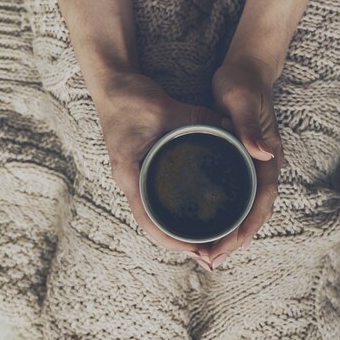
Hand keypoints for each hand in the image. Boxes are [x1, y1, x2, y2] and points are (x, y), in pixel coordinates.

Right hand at [93, 71, 223, 254]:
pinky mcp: (141, 169)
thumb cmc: (129, 97)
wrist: (111, 83)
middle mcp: (130, 181)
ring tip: (205, 245)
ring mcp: (134, 177)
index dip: (171, 240)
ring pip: (154, 216)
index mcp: (129, 174)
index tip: (196, 250)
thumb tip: (229, 128)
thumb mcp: (163, 108)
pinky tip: (192, 217)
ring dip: (176, 233)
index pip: (148, 220)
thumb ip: (196, 117)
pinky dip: (173, 214)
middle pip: (153, 226)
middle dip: (179, 244)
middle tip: (209, 256)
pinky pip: (156, 201)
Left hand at [196, 56, 283, 266]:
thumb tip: (263, 154)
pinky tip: (207, 227)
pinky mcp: (240, 165)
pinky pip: (235, 199)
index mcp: (268, 159)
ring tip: (207, 254)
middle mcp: (263, 168)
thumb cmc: (243, 84)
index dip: (246, 229)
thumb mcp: (243, 102)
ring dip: (228, 235)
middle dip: (234, 241)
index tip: (227, 247)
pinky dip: (224, 218)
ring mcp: (253, 168)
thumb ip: (250, 127)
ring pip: (245, 211)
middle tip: (210, 261)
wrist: (247, 69)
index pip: (261, 203)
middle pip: (253, 215)